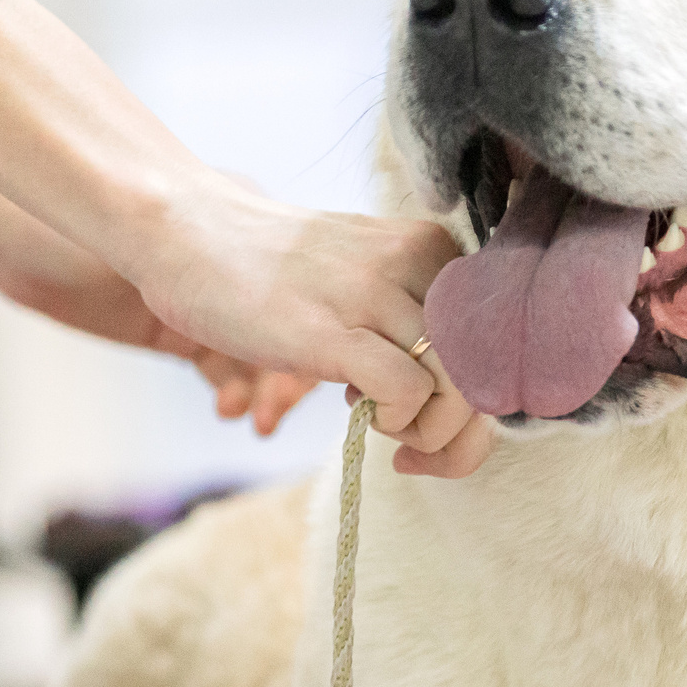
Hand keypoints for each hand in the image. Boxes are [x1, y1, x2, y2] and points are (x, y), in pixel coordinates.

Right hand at [0, 0, 494, 475]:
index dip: (484, 399)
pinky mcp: (334, 330)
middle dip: (469, 432)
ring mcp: (376, 294)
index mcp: (433, 247)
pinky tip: (362, 420)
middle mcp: (419, 263)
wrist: (185, 229)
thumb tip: (447, 392)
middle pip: (490, 367)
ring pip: (459, 384)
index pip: (502, 336)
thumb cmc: (270, 265)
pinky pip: (409, 392)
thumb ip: (407, 313)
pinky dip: (399, 422)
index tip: (436, 425)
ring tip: (391, 442)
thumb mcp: (357, 272)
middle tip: (422, 456)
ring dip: (433, 434)